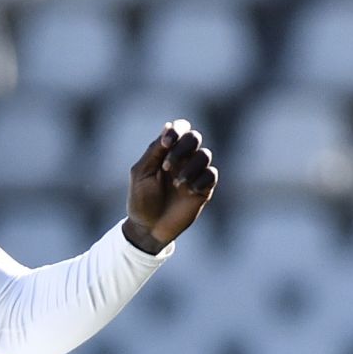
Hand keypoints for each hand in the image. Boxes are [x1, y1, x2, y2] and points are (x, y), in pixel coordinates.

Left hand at [123, 119, 217, 253]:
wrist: (148, 227)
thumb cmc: (141, 199)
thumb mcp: (141, 173)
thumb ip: (154, 151)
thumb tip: (168, 126)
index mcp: (166, 152)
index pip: (179, 129)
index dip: (176, 131)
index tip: (165, 144)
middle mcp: (182, 159)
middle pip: (194, 137)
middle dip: (182, 148)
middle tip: (166, 166)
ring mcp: (194, 173)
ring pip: (204, 155)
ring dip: (189, 167)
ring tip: (176, 184)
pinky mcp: (204, 188)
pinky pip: (211, 174)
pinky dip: (199, 180)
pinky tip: (187, 191)